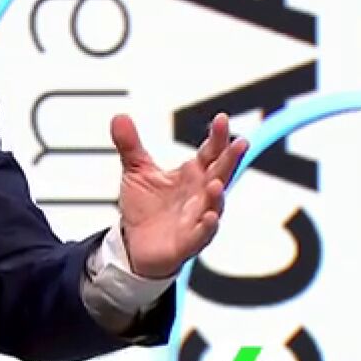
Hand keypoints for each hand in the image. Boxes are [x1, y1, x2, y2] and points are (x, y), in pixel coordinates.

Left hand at [110, 112, 248, 278]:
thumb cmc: (145, 207)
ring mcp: (197, 218)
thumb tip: (119, 116)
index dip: (217, 137)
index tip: (222, 118)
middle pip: (220, 174)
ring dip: (217, 195)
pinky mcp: (188, 241)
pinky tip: (209, 217)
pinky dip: (207, 226)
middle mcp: (200, 195)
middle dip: (230, 160)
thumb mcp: (136, 171)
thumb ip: (130, 145)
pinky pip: (202, 234)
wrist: (135, 244)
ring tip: (215, 183)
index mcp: (192, 175)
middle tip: (240, 143)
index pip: (210, 153)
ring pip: (214, 205)